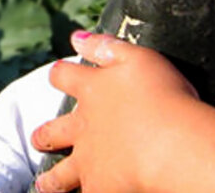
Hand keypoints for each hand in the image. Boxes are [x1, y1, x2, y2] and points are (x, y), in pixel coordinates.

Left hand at [31, 31, 198, 192]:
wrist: (173, 144)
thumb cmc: (163, 95)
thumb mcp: (140, 58)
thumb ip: (107, 47)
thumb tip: (77, 37)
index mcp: (93, 90)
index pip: (64, 76)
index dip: (60, 74)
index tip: (58, 74)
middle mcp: (83, 127)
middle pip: (51, 131)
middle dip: (44, 134)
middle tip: (41, 137)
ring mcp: (88, 161)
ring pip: (59, 174)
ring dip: (51, 179)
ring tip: (46, 182)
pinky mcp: (99, 187)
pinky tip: (88, 192)